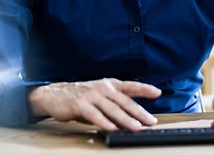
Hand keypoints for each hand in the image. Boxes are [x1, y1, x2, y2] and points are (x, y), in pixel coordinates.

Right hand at [28, 78, 160, 131]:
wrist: (55, 95)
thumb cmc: (81, 98)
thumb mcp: (101, 98)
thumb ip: (115, 107)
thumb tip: (132, 120)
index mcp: (110, 84)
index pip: (130, 86)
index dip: (144, 89)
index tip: (157, 92)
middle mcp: (103, 88)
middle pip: (125, 101)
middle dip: (140, 112)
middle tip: (150, 121)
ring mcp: (92, 95)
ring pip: (112, 108)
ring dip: (125, 119)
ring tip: (136, 127)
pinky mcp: (80, 104)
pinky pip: (95, 115)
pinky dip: (105, 122)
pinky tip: (112, 129)